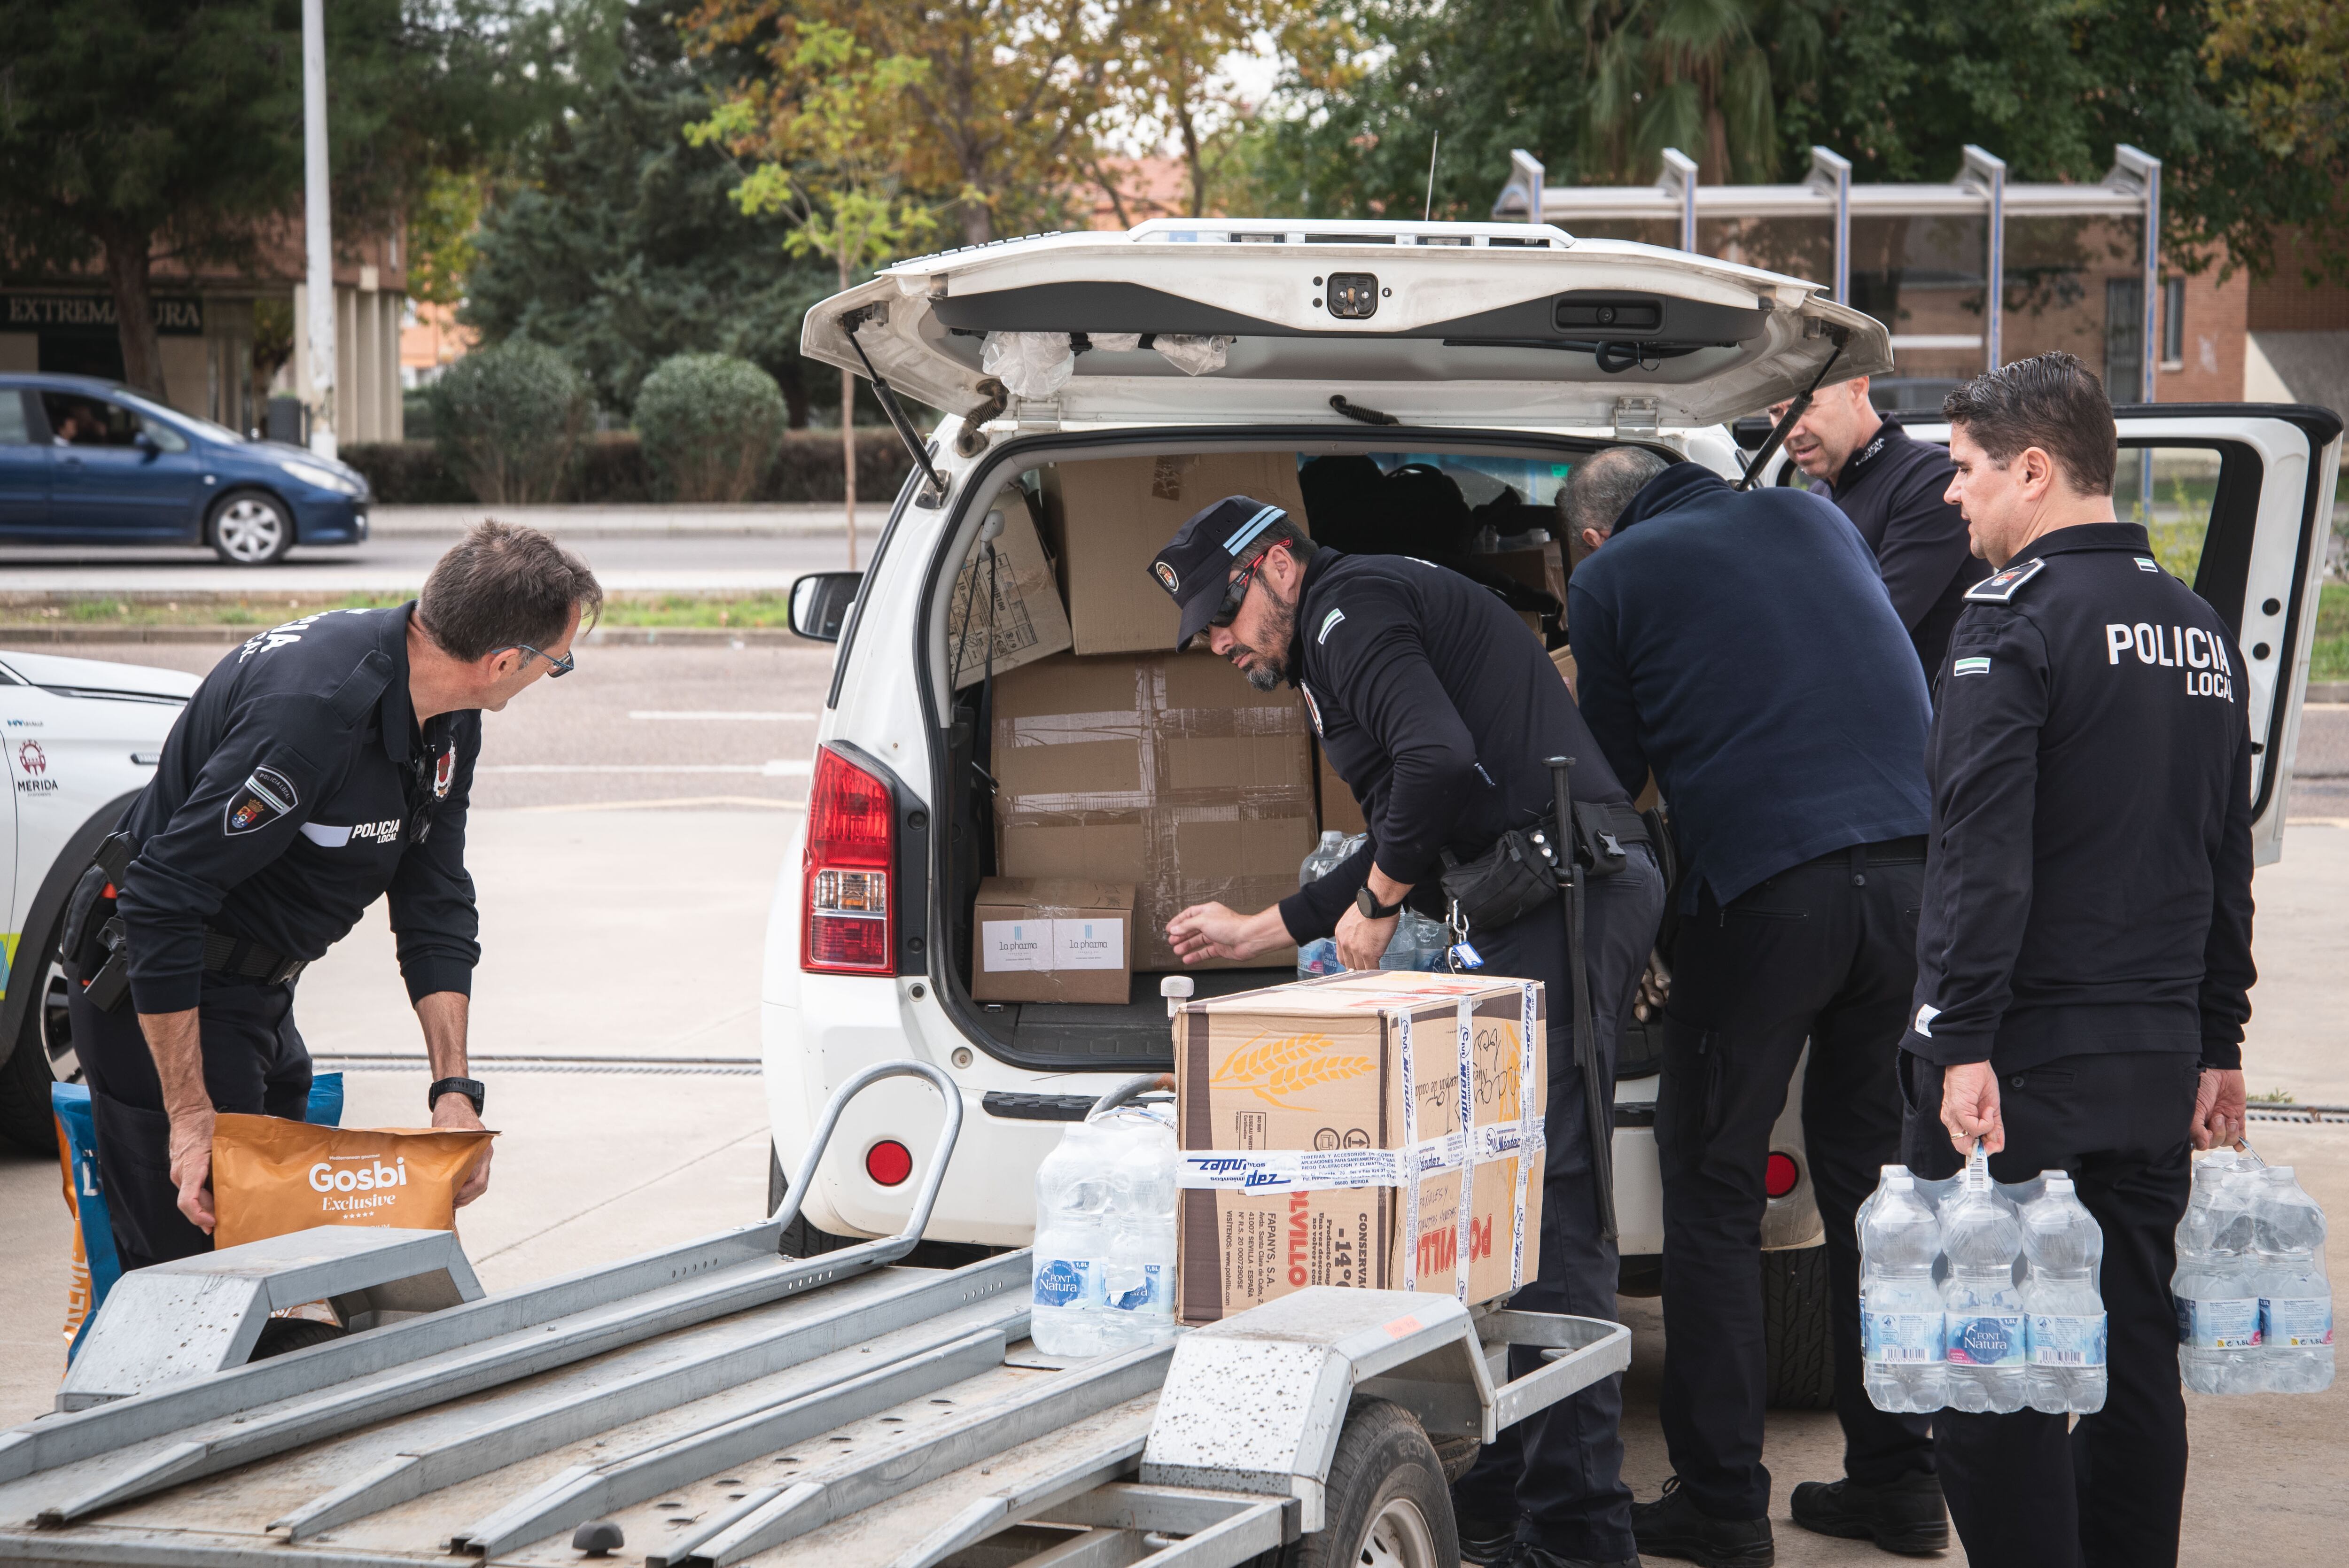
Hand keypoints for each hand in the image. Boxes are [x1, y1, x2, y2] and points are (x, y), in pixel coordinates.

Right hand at [171, 1104, 217, 1233]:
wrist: (188, 1113)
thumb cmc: (204, 1125)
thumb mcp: (220, 1143)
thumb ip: (228, 1161)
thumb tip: (247, 1177)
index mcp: (191, 1168)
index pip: (187, 1200)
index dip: (199, 1216)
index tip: (212, 1223)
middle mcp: (181, 1174)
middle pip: (191, 1204)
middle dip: (206, 1218)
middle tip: (225, 1228)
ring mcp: (179, 1173)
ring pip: (190, 1198)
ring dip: (204, 1209)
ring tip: (222, 1220)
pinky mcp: (182, 1171)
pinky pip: (190, 1190)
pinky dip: (201, 1200)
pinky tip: (214, 1205)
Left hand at [433, 1093, 493, 1206]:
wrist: (457, 1101)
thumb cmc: (449, 1115)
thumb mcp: (443, 1132)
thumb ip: (443, 1151)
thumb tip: (434, 1177)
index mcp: (480, 1148)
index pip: (478, 1179)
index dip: (465, 1194)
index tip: (451, 1200)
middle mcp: (485, 1153)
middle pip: (480, 1184)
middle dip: (465, 1198)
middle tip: (449, 1206)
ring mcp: (483, 1154)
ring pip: (479, 1182)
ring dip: (466, 1194)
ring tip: (451, 1202)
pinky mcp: (478, 1155)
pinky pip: (476, 1175)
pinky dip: (466, 1185)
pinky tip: (454, 1191)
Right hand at [1166, 902, 1287, 963]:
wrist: (1248, 938)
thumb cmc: (1230, 926)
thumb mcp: (1203, 921)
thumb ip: (1187, 926)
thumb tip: (1175, 929)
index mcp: (1208, 911)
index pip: (1189, 914)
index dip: (1178, 921)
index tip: (1170, 928)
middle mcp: (1212, 922)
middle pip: (1192, 929)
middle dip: (1181, 935)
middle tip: (1172, 941)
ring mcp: (1217, 936)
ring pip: (1198, 941)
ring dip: (1187, 946)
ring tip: (1177, 951)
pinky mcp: (1221, 948)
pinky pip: (1205, 952)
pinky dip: (1196, 956)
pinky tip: (1188, 959)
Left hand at [1334, 904, 1396, 971]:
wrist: (1378, 903)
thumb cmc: (1371, 906)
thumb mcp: (1353, 918)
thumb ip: (1352, 931)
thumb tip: (1359, 938)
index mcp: (1340, 934)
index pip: (1342, 957)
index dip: (1351, 962)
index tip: (1356, 964)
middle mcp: (1345, 943)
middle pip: (1349, 966)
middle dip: (1358, 969)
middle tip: (1366, 970)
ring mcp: (1356, 950)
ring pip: (1360, 969)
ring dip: (1367, 971)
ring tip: (1373, 973)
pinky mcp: (1368, 953)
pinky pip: (1371, 969)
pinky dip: (1376, 972)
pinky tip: (1379, 972)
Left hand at [1940, 1061, 2003, 1155]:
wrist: (1970, 1060)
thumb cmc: (1978, 1079)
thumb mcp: (1990, 1108)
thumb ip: (1994, 1128)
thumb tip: (1997, 1145)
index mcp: (1958, 1120)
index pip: (1965, 1145)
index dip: (1981, 1151)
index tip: (1993, 1146)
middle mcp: (1951, 1121)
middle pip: (1963, 1148)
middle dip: (1983, 1149)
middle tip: (1994, 1138)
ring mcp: (1952, 1116)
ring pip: (1966, 1143)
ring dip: (1986, 1133)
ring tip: (1989, 1114)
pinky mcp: (1957, 1109)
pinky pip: (1974, 1128)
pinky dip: (1986, 1122)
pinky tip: (1987, 1109)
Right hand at [2191, 1068, 2245, 1150]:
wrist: (2220, 1069)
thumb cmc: (2201, 1083)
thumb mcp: (2195, 1106)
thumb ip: (2196, 1127)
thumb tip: (2201, 1145)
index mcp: (2195, 1121)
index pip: (2199, 1141)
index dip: (2205, 1140)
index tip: (2207, 1132)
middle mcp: (2208, 1124)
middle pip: (2215, 1143)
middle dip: (2218, 1133)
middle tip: (2217, 1117)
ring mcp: (2223, 1121)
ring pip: (2228, 1141)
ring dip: (2230, 1133)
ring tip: (2228, 1119)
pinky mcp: (2237, 1117)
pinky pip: (2241, 1136)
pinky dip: (2241, 1141)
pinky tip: (2240, 1143)